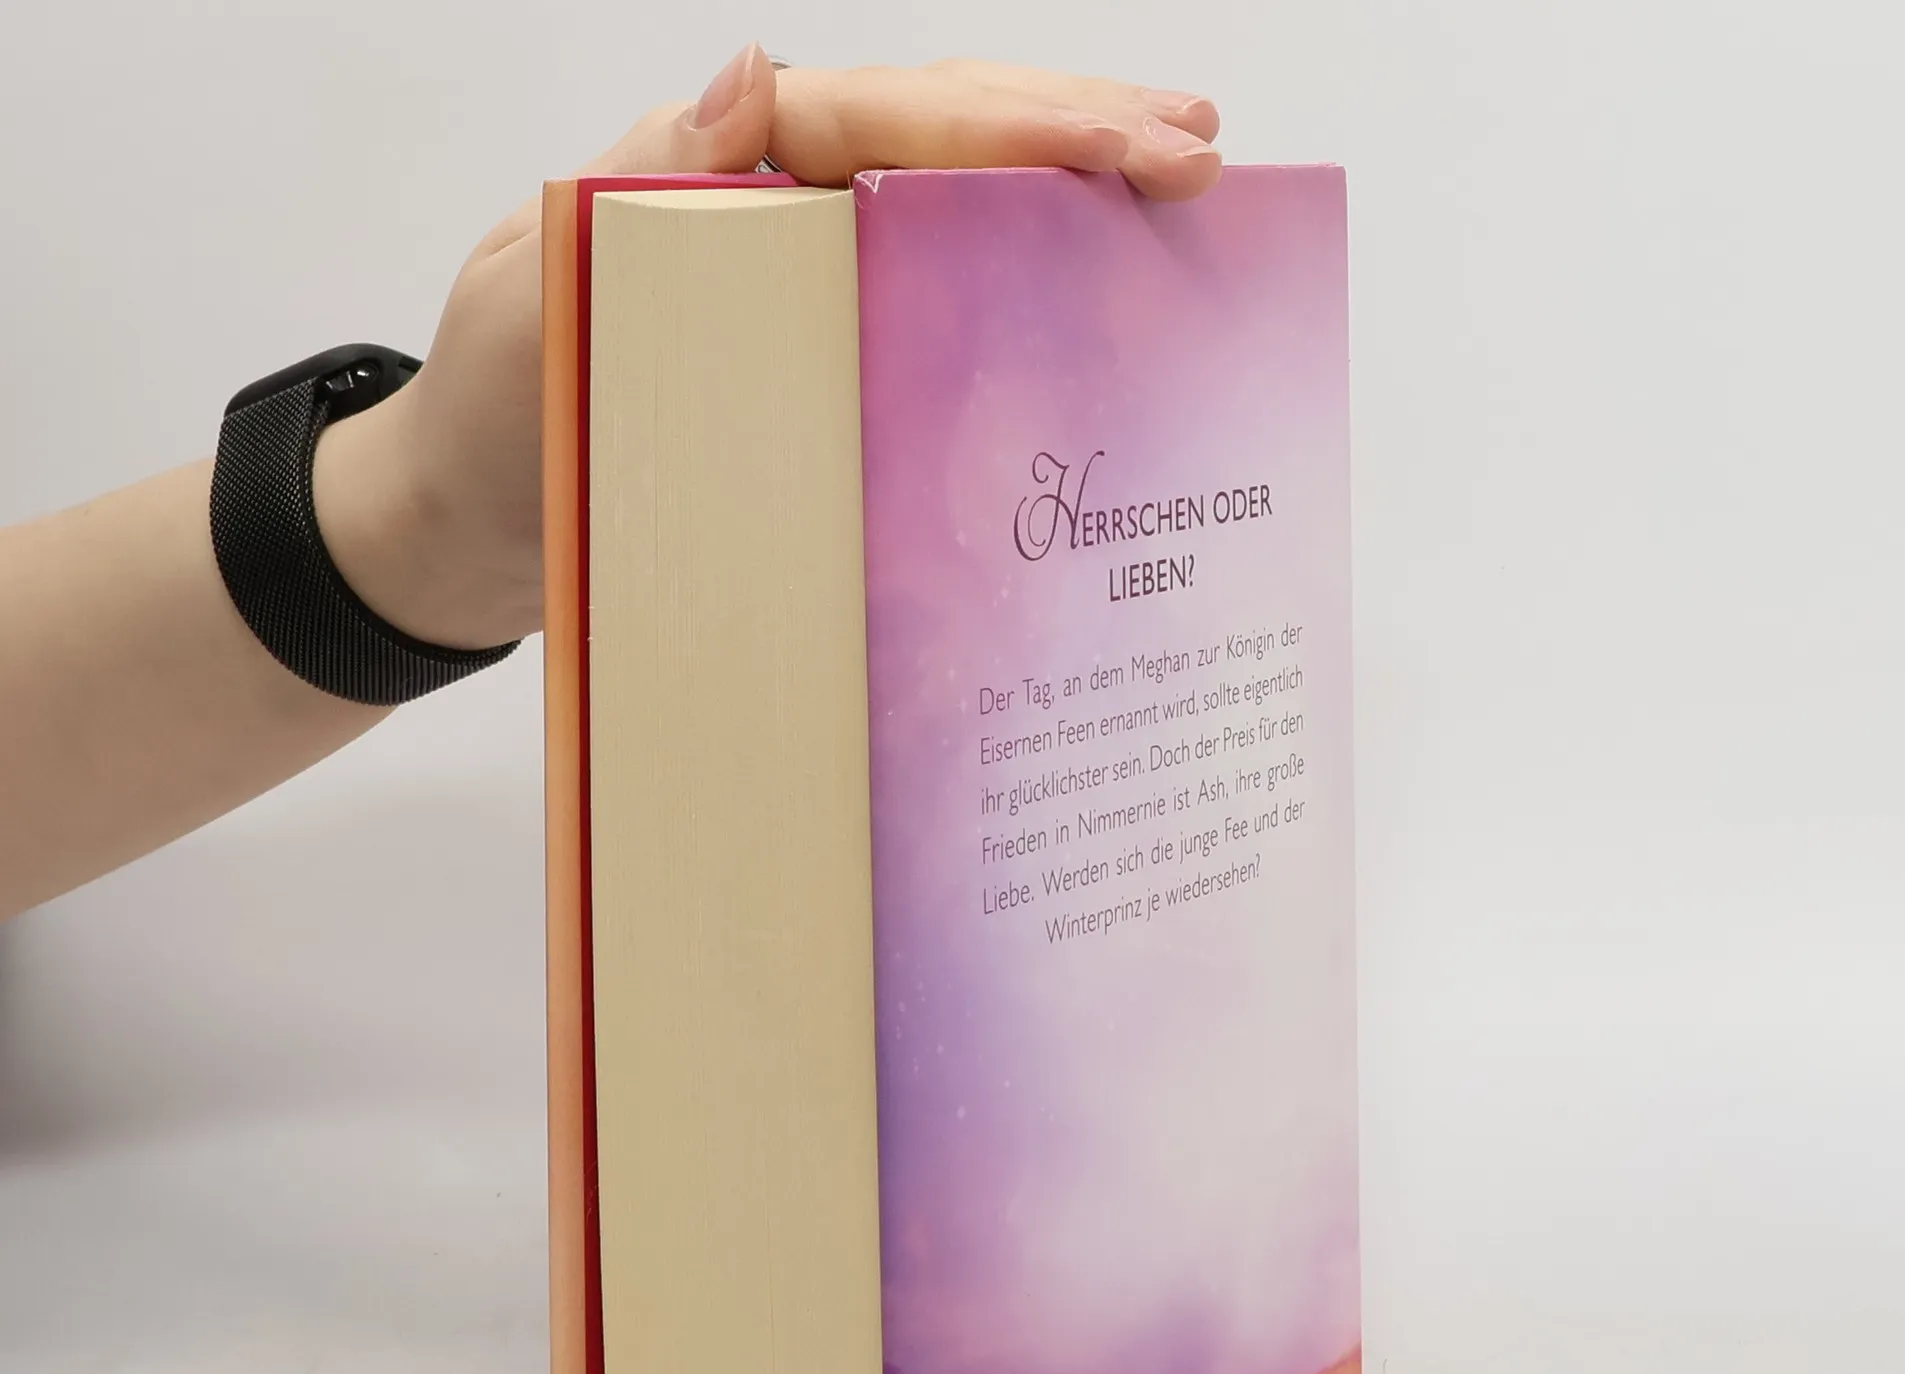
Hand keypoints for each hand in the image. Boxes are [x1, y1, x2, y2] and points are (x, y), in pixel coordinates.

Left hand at [313, 49, 1223, 651]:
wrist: (467, 529)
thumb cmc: (489, 418)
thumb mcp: (535, 293)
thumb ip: (634, 189)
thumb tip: (750, 78)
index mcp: (709, 168)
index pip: (883, 120)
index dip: (1015, 126)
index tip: (1133, 147)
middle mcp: (767, 206)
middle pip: (938, 135)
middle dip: (1073, 134)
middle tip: (1201, 150)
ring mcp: (796, 276)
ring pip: (944, 204)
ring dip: (1061, 191)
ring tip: (1176, 184)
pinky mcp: (810, 351)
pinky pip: (922, 300)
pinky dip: (1006, 286)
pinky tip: (1083, 294)